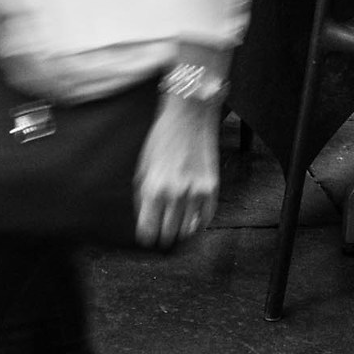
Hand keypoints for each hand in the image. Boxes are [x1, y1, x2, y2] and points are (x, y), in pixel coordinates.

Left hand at [133, 95, 219, 248]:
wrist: (189, 116)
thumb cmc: (161, 139)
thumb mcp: (142, 166)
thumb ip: (141, 196)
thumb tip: (144, 221)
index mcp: (153, 188)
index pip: (148, 231)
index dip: (146, 237)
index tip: (147, 235)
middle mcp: (175, 194)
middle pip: (168, 235)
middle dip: (162, 236)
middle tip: (160, 231)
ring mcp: (196, 193)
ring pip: (187, 232)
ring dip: (179, 230)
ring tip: (174, 222)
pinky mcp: (212, 190)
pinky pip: (205, 221)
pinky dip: (196, 222)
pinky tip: (190, 215)